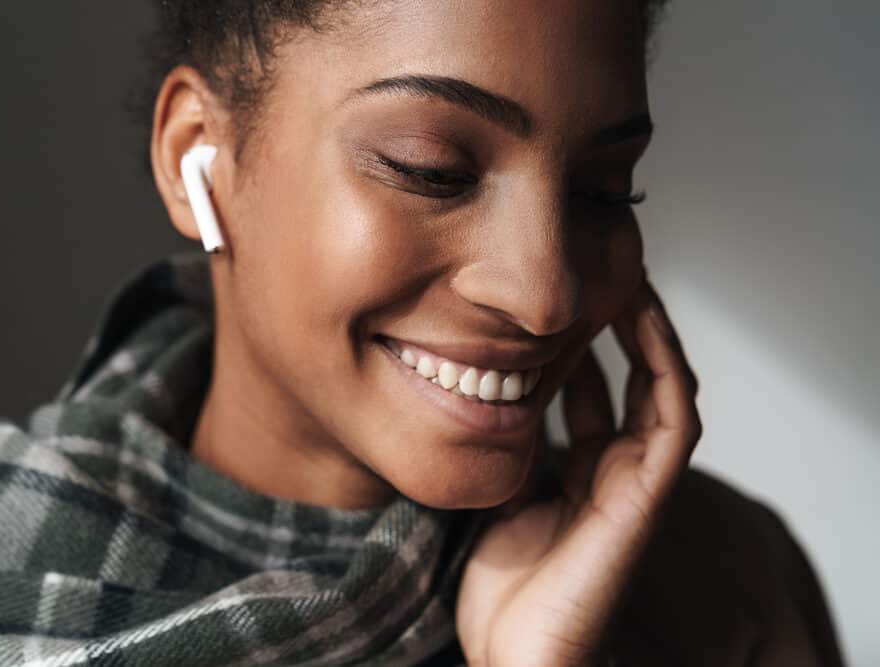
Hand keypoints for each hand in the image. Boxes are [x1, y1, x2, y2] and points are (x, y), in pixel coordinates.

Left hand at [456, 277, 702, 666]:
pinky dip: (663, 362)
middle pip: (628, 378)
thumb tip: (472, 395)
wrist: (517, 652)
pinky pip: (671, 415)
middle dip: (615, 324)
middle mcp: (611, 469)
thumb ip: (497, 450)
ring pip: (659, 384)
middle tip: (595, 272)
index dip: (579, 341)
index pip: (590, 389)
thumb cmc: (499, 588)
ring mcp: (635, 480)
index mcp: (576, 471)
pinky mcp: (647, 492)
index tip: (555, 298)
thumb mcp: (490, 496)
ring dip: (647, 328)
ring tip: (625, 276)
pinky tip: (640, 317)